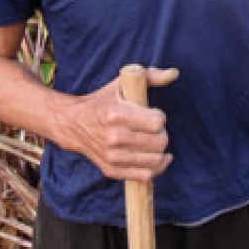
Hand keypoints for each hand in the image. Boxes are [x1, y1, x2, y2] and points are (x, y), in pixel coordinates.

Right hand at [51, 67, 178, 180]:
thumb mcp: (123, 83)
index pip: (158, 122)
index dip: (160, 117)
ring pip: (155, 161)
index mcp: (117, 114)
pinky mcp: (111, 170)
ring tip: (154, 142)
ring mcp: (112, 156)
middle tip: (154, 129)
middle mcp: (114, 137)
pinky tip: (157, 157)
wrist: (75, 123)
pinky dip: (156, 168)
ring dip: (160, 151)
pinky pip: (145, 175)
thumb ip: (151, 76)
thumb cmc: (104, 101)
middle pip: (160, 142)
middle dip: (162, 134)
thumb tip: (174, 73)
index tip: (152, 114)